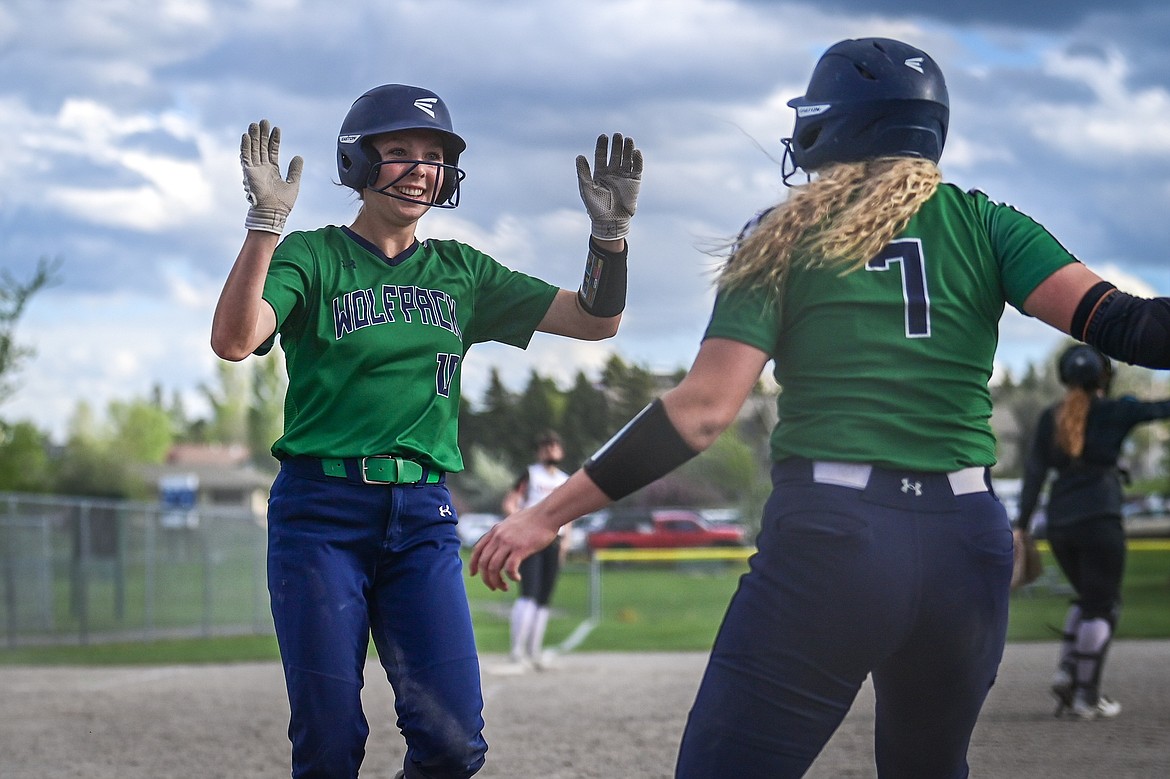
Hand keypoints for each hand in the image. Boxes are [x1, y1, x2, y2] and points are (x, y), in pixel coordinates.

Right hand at [241, 119, 302, 233]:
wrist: (273, 213)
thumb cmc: (282, 203)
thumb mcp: (293, 183)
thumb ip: (295, 170)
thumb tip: (299, 156)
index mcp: (273, 170)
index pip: (272, 151)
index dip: (274, 140)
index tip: (276, 128)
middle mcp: (263, 168)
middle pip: (262, 147)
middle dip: (263, 134)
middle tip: (264, 121)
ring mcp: (255, 170)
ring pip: (253, 149)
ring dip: (254, 137)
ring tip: (255, 124)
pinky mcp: (249, 173)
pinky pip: (246, 157)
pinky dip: (246, 146)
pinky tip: (247, 136)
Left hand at [470, 509, 558, 590]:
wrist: (547, 514)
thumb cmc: (534, 519)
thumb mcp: (511, 523)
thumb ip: (503, 534)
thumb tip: (500, 546)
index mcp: (495, 531)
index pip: (477, 550)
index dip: (473, 564)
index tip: (474, 574)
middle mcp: (498, 536)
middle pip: (484, 562)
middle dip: (486, 578)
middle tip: (494, 587)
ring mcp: (508, 542)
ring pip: (494, 567)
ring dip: (497, 581)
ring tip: (504, 587)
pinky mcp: (520, 548)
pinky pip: (509, 568)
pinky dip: (511, 576)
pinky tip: (517, 578)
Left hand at [576, 133, 642, 240]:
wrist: (610, 221)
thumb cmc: (596, 207)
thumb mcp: (587, 188)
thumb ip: (583, 172)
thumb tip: (579, 156)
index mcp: (600, 173)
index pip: (601, 155)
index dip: (602, 145)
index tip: (603, 136)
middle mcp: (612, 173)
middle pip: (615, 154)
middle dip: (616, 145)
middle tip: (617, 135)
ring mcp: (624, 176)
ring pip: (626, 159)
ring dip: (627, 149)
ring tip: (627, 139)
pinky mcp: (634, 182)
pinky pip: (637, 168)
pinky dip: (637, 160)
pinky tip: (636, 152)